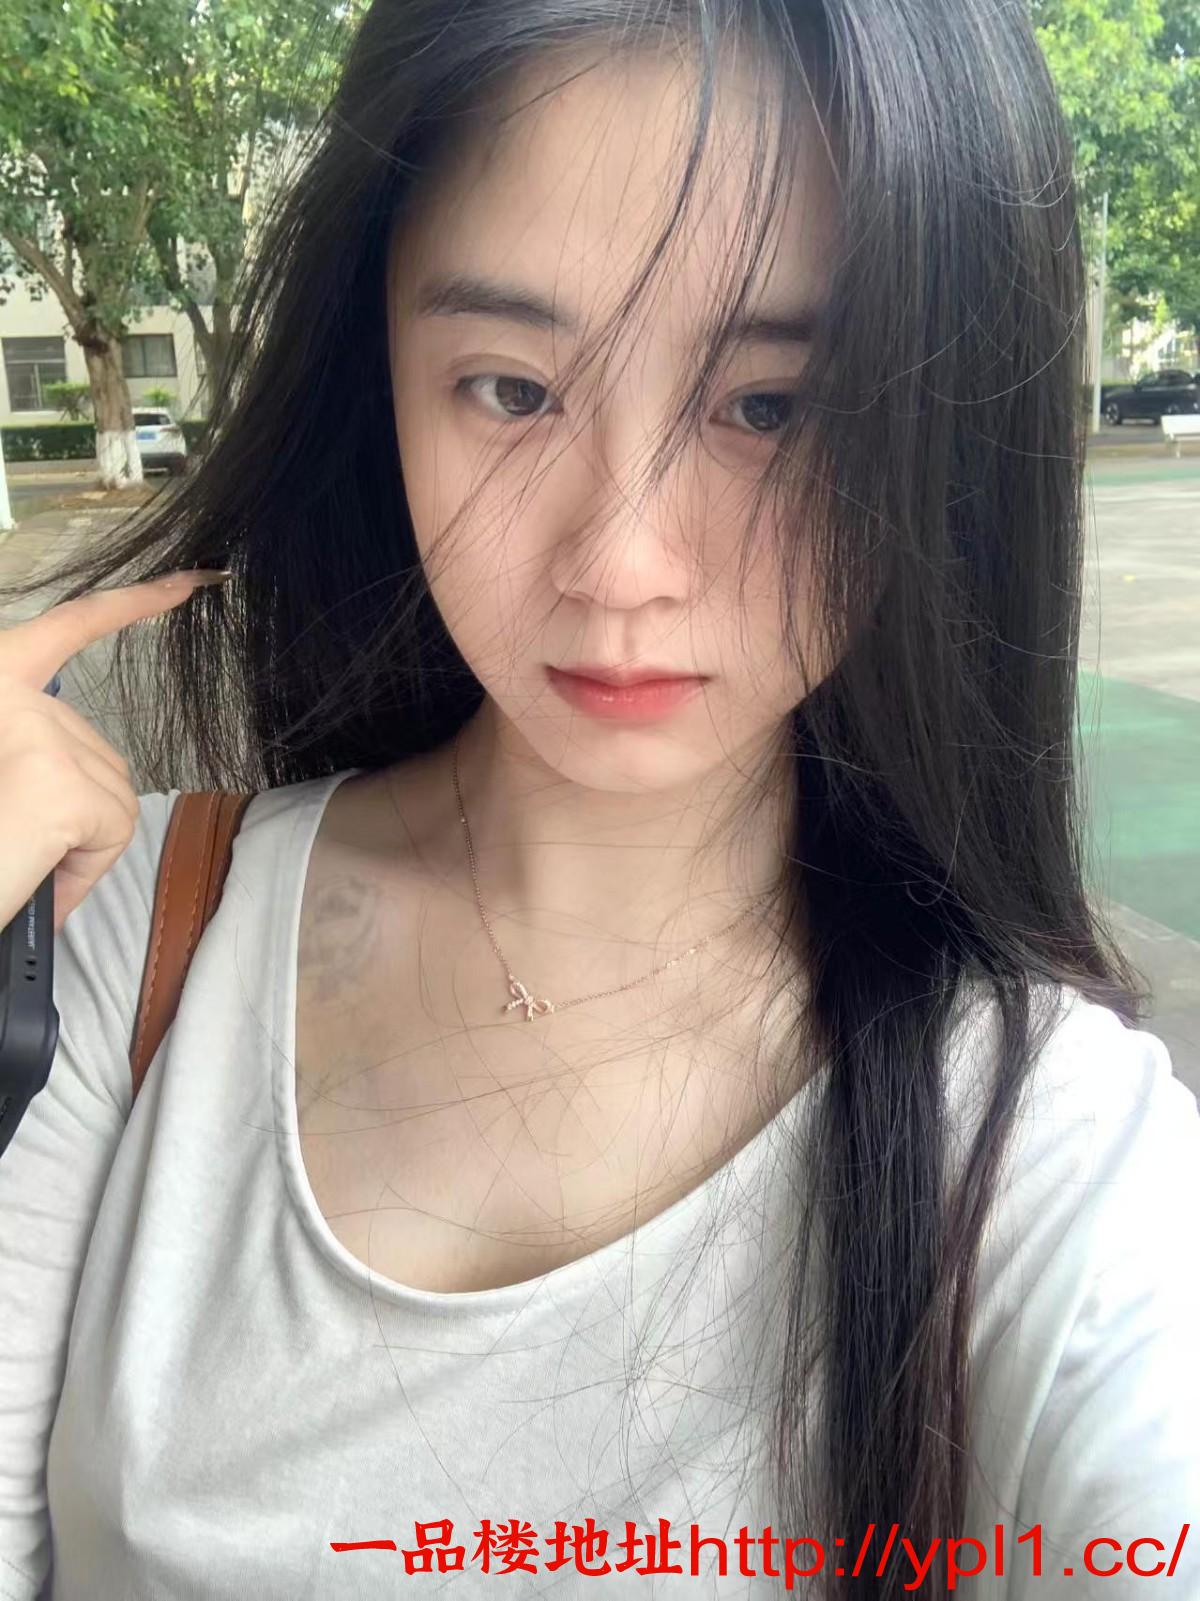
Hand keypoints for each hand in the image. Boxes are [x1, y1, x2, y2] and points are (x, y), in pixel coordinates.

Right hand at [0, 572, 230, 930]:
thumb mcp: (7, 777)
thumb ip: (26, 755)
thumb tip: (58, 790)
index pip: (70, 626)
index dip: (134, 602)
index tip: (192, 582)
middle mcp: (11, 691)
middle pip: (92, 750)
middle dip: (72, 810)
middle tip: (17, 846)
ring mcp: (39, 734)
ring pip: (108, 795)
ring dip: (74, 845)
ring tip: (16, 861)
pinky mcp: (60, 785)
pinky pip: (110, 834)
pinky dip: (81, 872)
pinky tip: (35, 876)